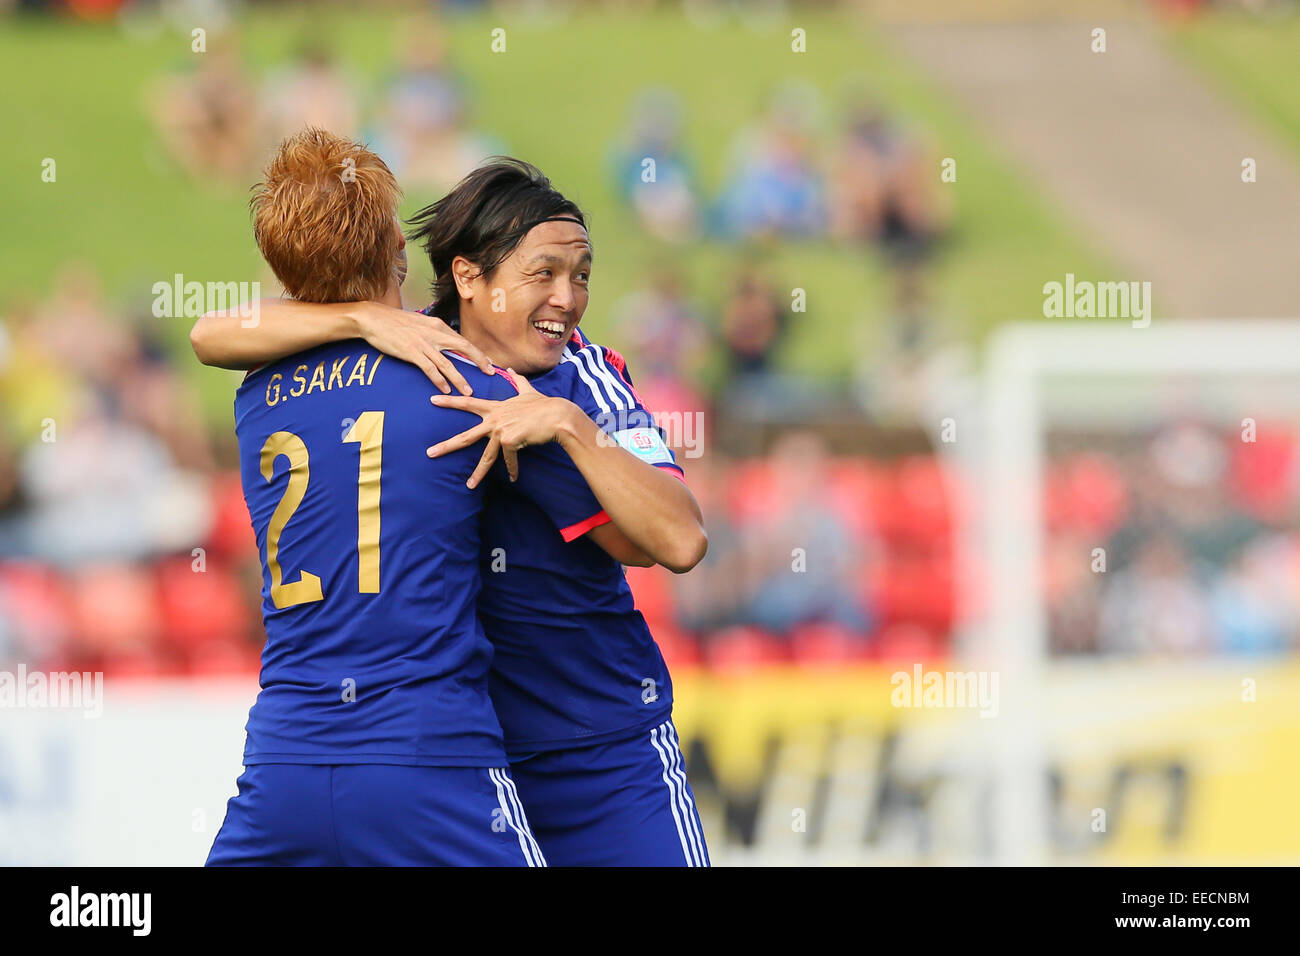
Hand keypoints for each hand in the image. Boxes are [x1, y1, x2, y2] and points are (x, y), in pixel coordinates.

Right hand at [353, 301, 494, 394]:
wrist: (373, 318)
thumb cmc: (394, 322)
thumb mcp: (419, 323)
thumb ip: (433, 333)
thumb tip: (444, 344)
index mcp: (437, 325)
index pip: (463, 340)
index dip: (477, 352)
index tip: (488, 362)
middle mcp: (434, 333)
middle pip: (463, 347)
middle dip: (479, 361)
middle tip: (490, 372)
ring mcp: (423, 343)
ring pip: (447, 364)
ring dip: (459, 379)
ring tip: (468, 391)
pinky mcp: (411, 352)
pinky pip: (429, 369)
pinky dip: (439, 381)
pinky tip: (445, 390)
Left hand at [427, 370, 580, 487]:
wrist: (557, 416)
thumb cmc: (543, 405)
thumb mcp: (528, 391)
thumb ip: (518, 381)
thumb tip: (512, 369)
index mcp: (495, 408)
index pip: (468, 403)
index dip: (450, 402)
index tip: (432, 400)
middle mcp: (494, 420)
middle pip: (467, 436)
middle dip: (447, 445)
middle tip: (430, 453)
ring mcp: (501, 431)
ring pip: (486, 456)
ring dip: (478, 473)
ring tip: (469, 485)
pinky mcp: (510, 441)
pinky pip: (510, 460)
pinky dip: (513, 470)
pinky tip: (513, 478)